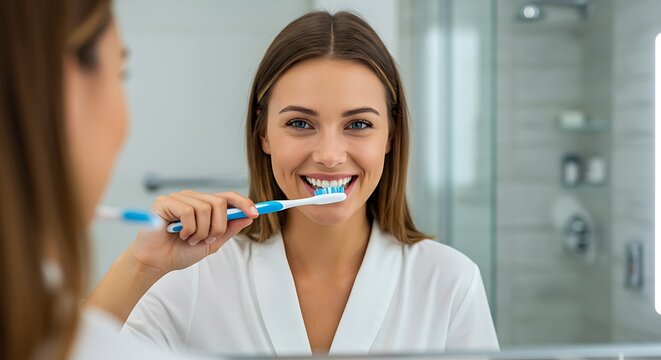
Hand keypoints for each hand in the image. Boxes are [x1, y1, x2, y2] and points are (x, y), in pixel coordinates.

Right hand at [128, 190, 258, 277]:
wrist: (156, 263)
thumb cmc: (179, 252)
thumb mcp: (211, 243)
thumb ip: (228, 230)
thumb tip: (248, 217)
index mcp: (203, 205)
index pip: (227, 197)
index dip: (243, 202)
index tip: (256, 213)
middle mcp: (192, 198)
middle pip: (219, 203)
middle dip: (217, 226)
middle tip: (205, 240)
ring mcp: (178, 198)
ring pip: (205, 208)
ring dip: (201, 231)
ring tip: (190, 239)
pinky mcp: (164, 202)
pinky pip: (188, 211)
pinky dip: (188, 228)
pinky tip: (179, 234)